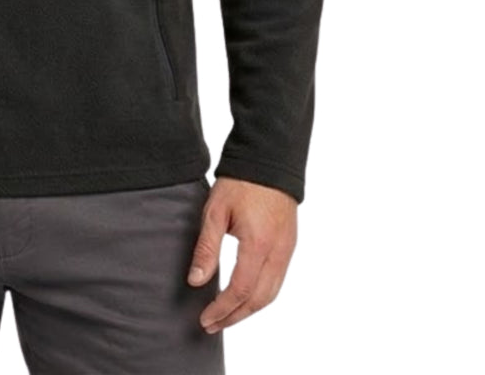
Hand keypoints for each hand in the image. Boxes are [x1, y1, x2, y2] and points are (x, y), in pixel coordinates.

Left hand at [186, 176, 298, 332]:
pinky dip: (260, 296)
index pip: (241, 290)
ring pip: (271, 294)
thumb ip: (206, 248)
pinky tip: (245, 297)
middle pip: (259, 300)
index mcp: (258, 244)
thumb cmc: (240, 182)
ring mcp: (287, 250)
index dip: (223, 309)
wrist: (270, 160)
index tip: (205, 319)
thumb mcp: (215, 211)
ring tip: (226, 316)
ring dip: (249, 310)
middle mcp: (278, 252)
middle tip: (212, 325)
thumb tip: (196, 281)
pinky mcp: (289, 245)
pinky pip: (277, 281)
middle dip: (235, 317)